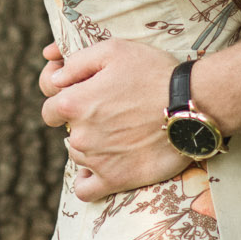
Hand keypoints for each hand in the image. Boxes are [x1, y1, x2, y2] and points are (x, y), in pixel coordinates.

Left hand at [40, 38, 187, 201]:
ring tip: (119, 133)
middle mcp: (79, 134)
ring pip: (78, 155)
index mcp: (73, 103)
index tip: (84, 94)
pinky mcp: (115, 180)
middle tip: (112, 111)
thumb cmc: (153, 72)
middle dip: (83, 121)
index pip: (50, 107)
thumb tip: (54, 78)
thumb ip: (76, 63)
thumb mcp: (113, 50)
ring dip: (90, 146)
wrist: (191, 106)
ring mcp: (96, 160)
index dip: (65, 98)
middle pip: (66, 131)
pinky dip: (89, 179)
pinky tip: (102, 165)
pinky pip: (85, 189)